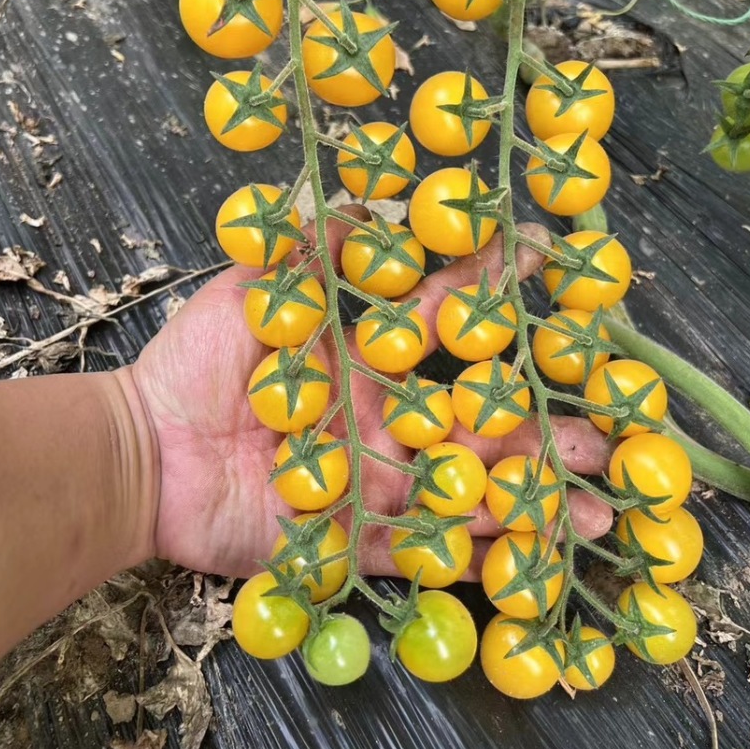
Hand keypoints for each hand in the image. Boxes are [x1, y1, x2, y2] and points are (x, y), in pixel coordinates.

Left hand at [130, 212, 612, 579]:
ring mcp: (373, 481)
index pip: (444, 319)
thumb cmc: (193, 365)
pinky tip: (531, 555)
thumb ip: (308, 247)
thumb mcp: (251, 290)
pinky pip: (421, 551)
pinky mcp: (351, 539)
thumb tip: (363, 193)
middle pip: (478, 421)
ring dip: (531, 497)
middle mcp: (384, 420)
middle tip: (605, 425)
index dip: (491, 288)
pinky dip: (472, 555)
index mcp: (366, 359)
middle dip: (542, 423)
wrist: (143, 454)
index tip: (542, 257)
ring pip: (466, 491)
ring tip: (597, 508)